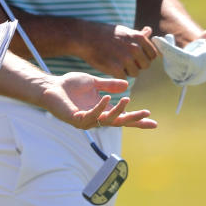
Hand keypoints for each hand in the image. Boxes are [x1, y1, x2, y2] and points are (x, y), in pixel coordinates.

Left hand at [40, 72, 156, 129]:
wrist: (51, 86)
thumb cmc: (69, 85)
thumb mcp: (94, 83)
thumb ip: (109, 85)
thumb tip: (127, 85)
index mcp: (102, 110)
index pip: (123, 117)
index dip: (137, 120)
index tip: (153, 122)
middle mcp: (96, 118)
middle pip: (119, 122)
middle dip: (134, 120)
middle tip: (147, 115)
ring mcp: (86, 121)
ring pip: (107, 120)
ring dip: (118, 111)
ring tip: (126, 100)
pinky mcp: (76, 119)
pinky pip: (91, 115)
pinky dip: (100, 107)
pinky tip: (106, 98)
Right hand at [80, 24, 158, 77]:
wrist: (86, 37)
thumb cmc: (105, 34)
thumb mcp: (124, 30)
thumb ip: (138, 34)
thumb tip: (149, 30)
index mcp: (139, 38)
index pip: (153, 55)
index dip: (144, 58)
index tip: (134, 56)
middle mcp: (135, 48)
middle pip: (145, 66)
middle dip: (136, 65)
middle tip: (123, 60)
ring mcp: (125, 59)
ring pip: (135, 73)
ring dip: (127, 71)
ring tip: (116, 62)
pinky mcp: (116, 68)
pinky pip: (123, 78)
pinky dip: (117, 75)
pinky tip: (110, 66)